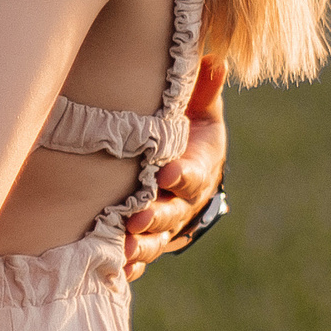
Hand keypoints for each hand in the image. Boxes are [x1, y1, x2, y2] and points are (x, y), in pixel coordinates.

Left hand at [126, 53, 227, 280]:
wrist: (184, 165)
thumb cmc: (188, 127)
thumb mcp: (200, 108)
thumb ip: (203, 90)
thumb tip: (215, 60)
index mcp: (200, 166)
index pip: (193, 173)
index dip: (182, 174)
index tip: (166, 172)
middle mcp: (186, 200)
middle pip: (173, 213)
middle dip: (155, 217)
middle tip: (135, 219)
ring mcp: (168, 222)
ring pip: (157, 239)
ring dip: (141, 246)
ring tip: (122, 250)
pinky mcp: (150, 237)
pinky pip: (142, 256)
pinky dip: (131, 265)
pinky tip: (115, 270)